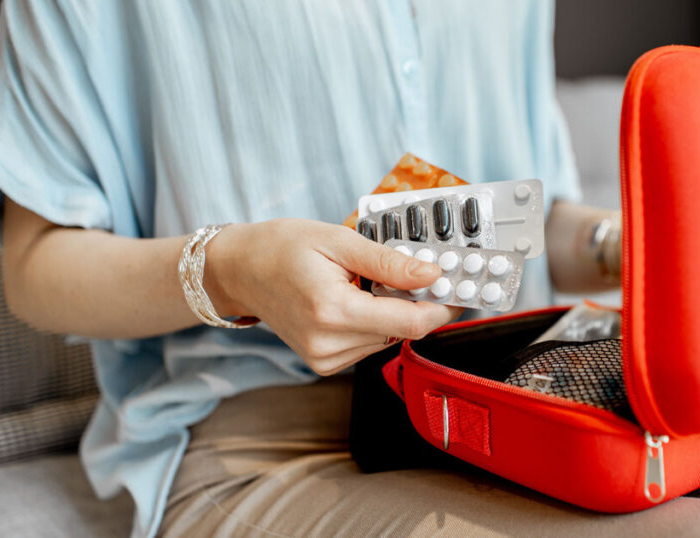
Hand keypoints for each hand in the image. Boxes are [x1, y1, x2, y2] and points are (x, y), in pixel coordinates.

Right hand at [204, 219, 460, 374]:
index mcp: (332, 311)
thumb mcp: (338, 240)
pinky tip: (357, 300)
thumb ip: (389, 262)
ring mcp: (324, 358)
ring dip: (395, 312)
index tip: (460, 287)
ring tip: (372, 281)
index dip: (443, 306)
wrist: (239, 270)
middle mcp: (328, 344)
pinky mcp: (324, 363)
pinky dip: (375, 321)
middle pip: (404, 331)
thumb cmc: (282, 248)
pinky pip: (370, 343)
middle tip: (421, 270)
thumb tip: (432, 274)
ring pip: (390, 338)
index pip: (411, 322)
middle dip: (419, 302)